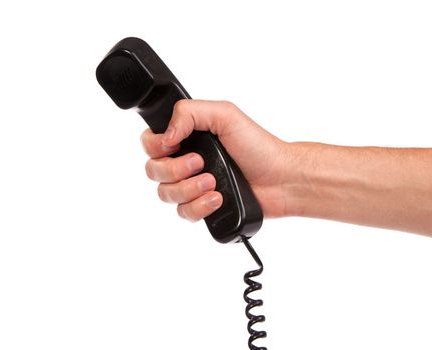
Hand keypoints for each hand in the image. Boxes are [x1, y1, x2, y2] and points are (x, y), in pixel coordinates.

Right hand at [141, 100, 292, 221]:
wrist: (281, 179)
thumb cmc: (258, 146)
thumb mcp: (225, 115)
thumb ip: (189, 112)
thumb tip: (166, 135)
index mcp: (188, 137)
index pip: (150, 142)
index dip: (156, 146)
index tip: (175, 145)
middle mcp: (186, 162)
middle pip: (153, 171)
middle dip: (175, 169)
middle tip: (201, 163)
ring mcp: (194, 186)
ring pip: (165, 194)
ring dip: (188, 189)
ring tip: (213, 182)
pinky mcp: (203, 207)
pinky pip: (183, 213)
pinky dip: (199, 207)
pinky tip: (218, 199)